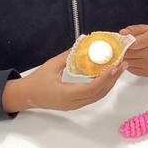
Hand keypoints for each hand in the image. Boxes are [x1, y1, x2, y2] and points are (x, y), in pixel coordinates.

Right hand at [3, 50, 127, 112]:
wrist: (26, 96)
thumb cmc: (36, 81)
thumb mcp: (51, 65)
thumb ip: (68, 55)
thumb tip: (82, 42)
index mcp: (66, 95)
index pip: (92, 88)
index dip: (105, 78)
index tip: (114, 67)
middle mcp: (73, 103)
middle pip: (99, 93)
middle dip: (112, 79)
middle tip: (122, 65)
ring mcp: (74, 105)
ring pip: (97, 96)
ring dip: (109, 83)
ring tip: (118, 69)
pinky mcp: (75, 104)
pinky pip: (92, 96)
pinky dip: (102, 86)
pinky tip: (106, 76)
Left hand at [120, 24, 147, 76]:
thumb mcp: (146, 29)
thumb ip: (133, 29)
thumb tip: (122, 33)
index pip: (135, 44)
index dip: (125, 43)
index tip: (121, 42)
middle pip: (130, 54)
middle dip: (122, 50)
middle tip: (119, 47)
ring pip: (128, 62)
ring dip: (124, 58)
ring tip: (127, 52)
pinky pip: (132, 69)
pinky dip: (129, 64)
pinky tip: (132, 58)